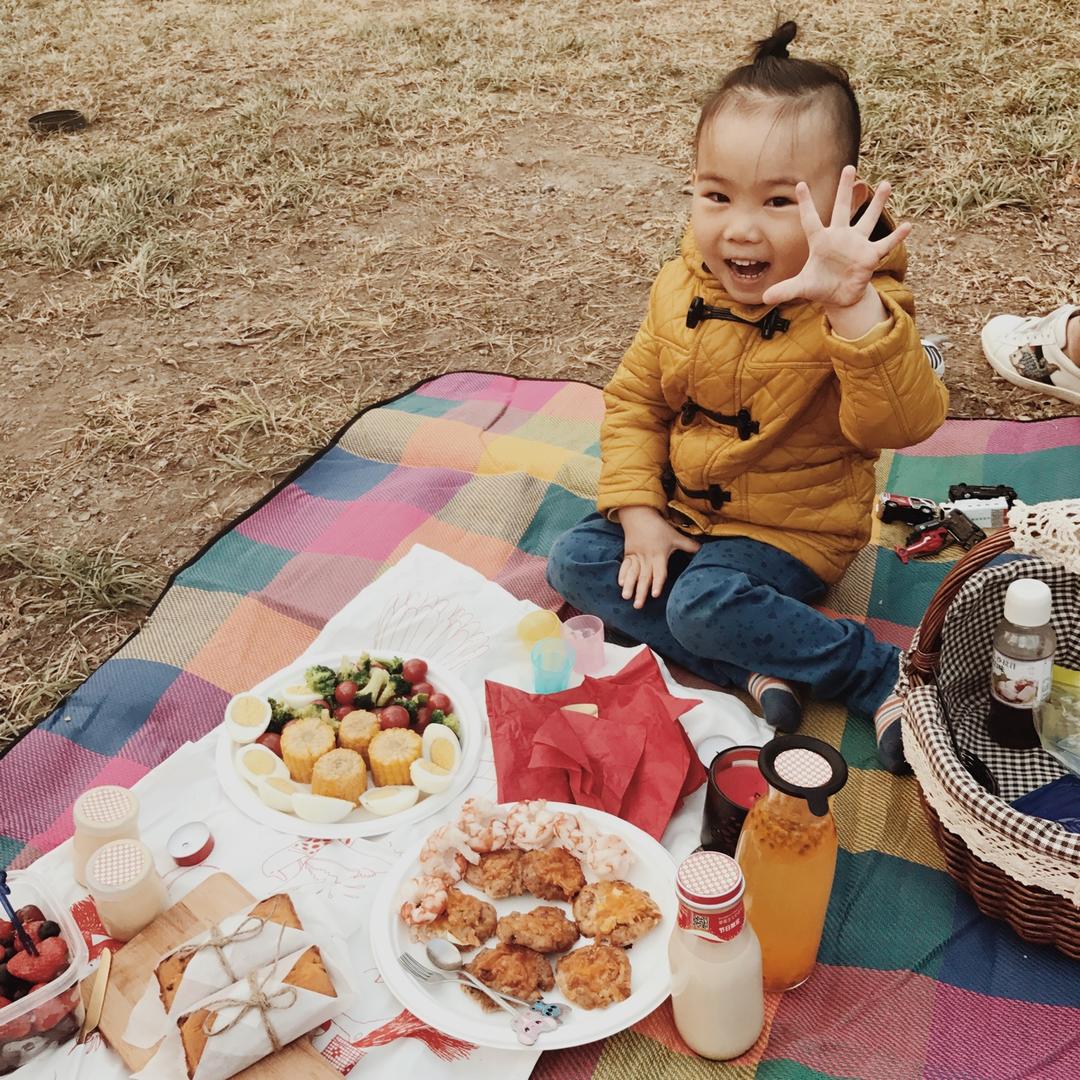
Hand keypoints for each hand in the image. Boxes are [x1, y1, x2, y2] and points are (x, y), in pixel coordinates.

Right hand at [617, 506, 699, 608]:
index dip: (657, 583)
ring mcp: (636, 556)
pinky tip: (620, 584)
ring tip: (626, 597)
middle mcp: (646, 558)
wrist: (639, 515)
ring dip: (629, 586)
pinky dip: (622, 574)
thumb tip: (703, 549)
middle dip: (640, 592)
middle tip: (638, 606)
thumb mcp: (675, 536)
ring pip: (632, 574)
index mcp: (659, 555)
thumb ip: (688, 545)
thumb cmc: (659, 527)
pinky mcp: (628, 554)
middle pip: (644, 577)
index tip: (655, 594)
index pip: (659, 572)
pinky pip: (625, 566)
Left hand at [761, 166, 910, 309]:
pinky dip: (896, 237)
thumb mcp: (802, 288)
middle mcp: (839, 237)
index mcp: (820, 242)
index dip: (806, 203)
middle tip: (849, 167)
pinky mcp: (870, 256)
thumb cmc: (820, 286)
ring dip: (876, 204)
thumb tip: (765, 298)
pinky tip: (908, 225)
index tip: (800, 184)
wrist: (839, 296)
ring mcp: (856, 245)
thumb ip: (785, 290)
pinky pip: (885, 244)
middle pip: (842, 209)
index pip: (810, 219)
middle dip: (845, 189)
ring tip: (886, 184)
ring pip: (867, 220)